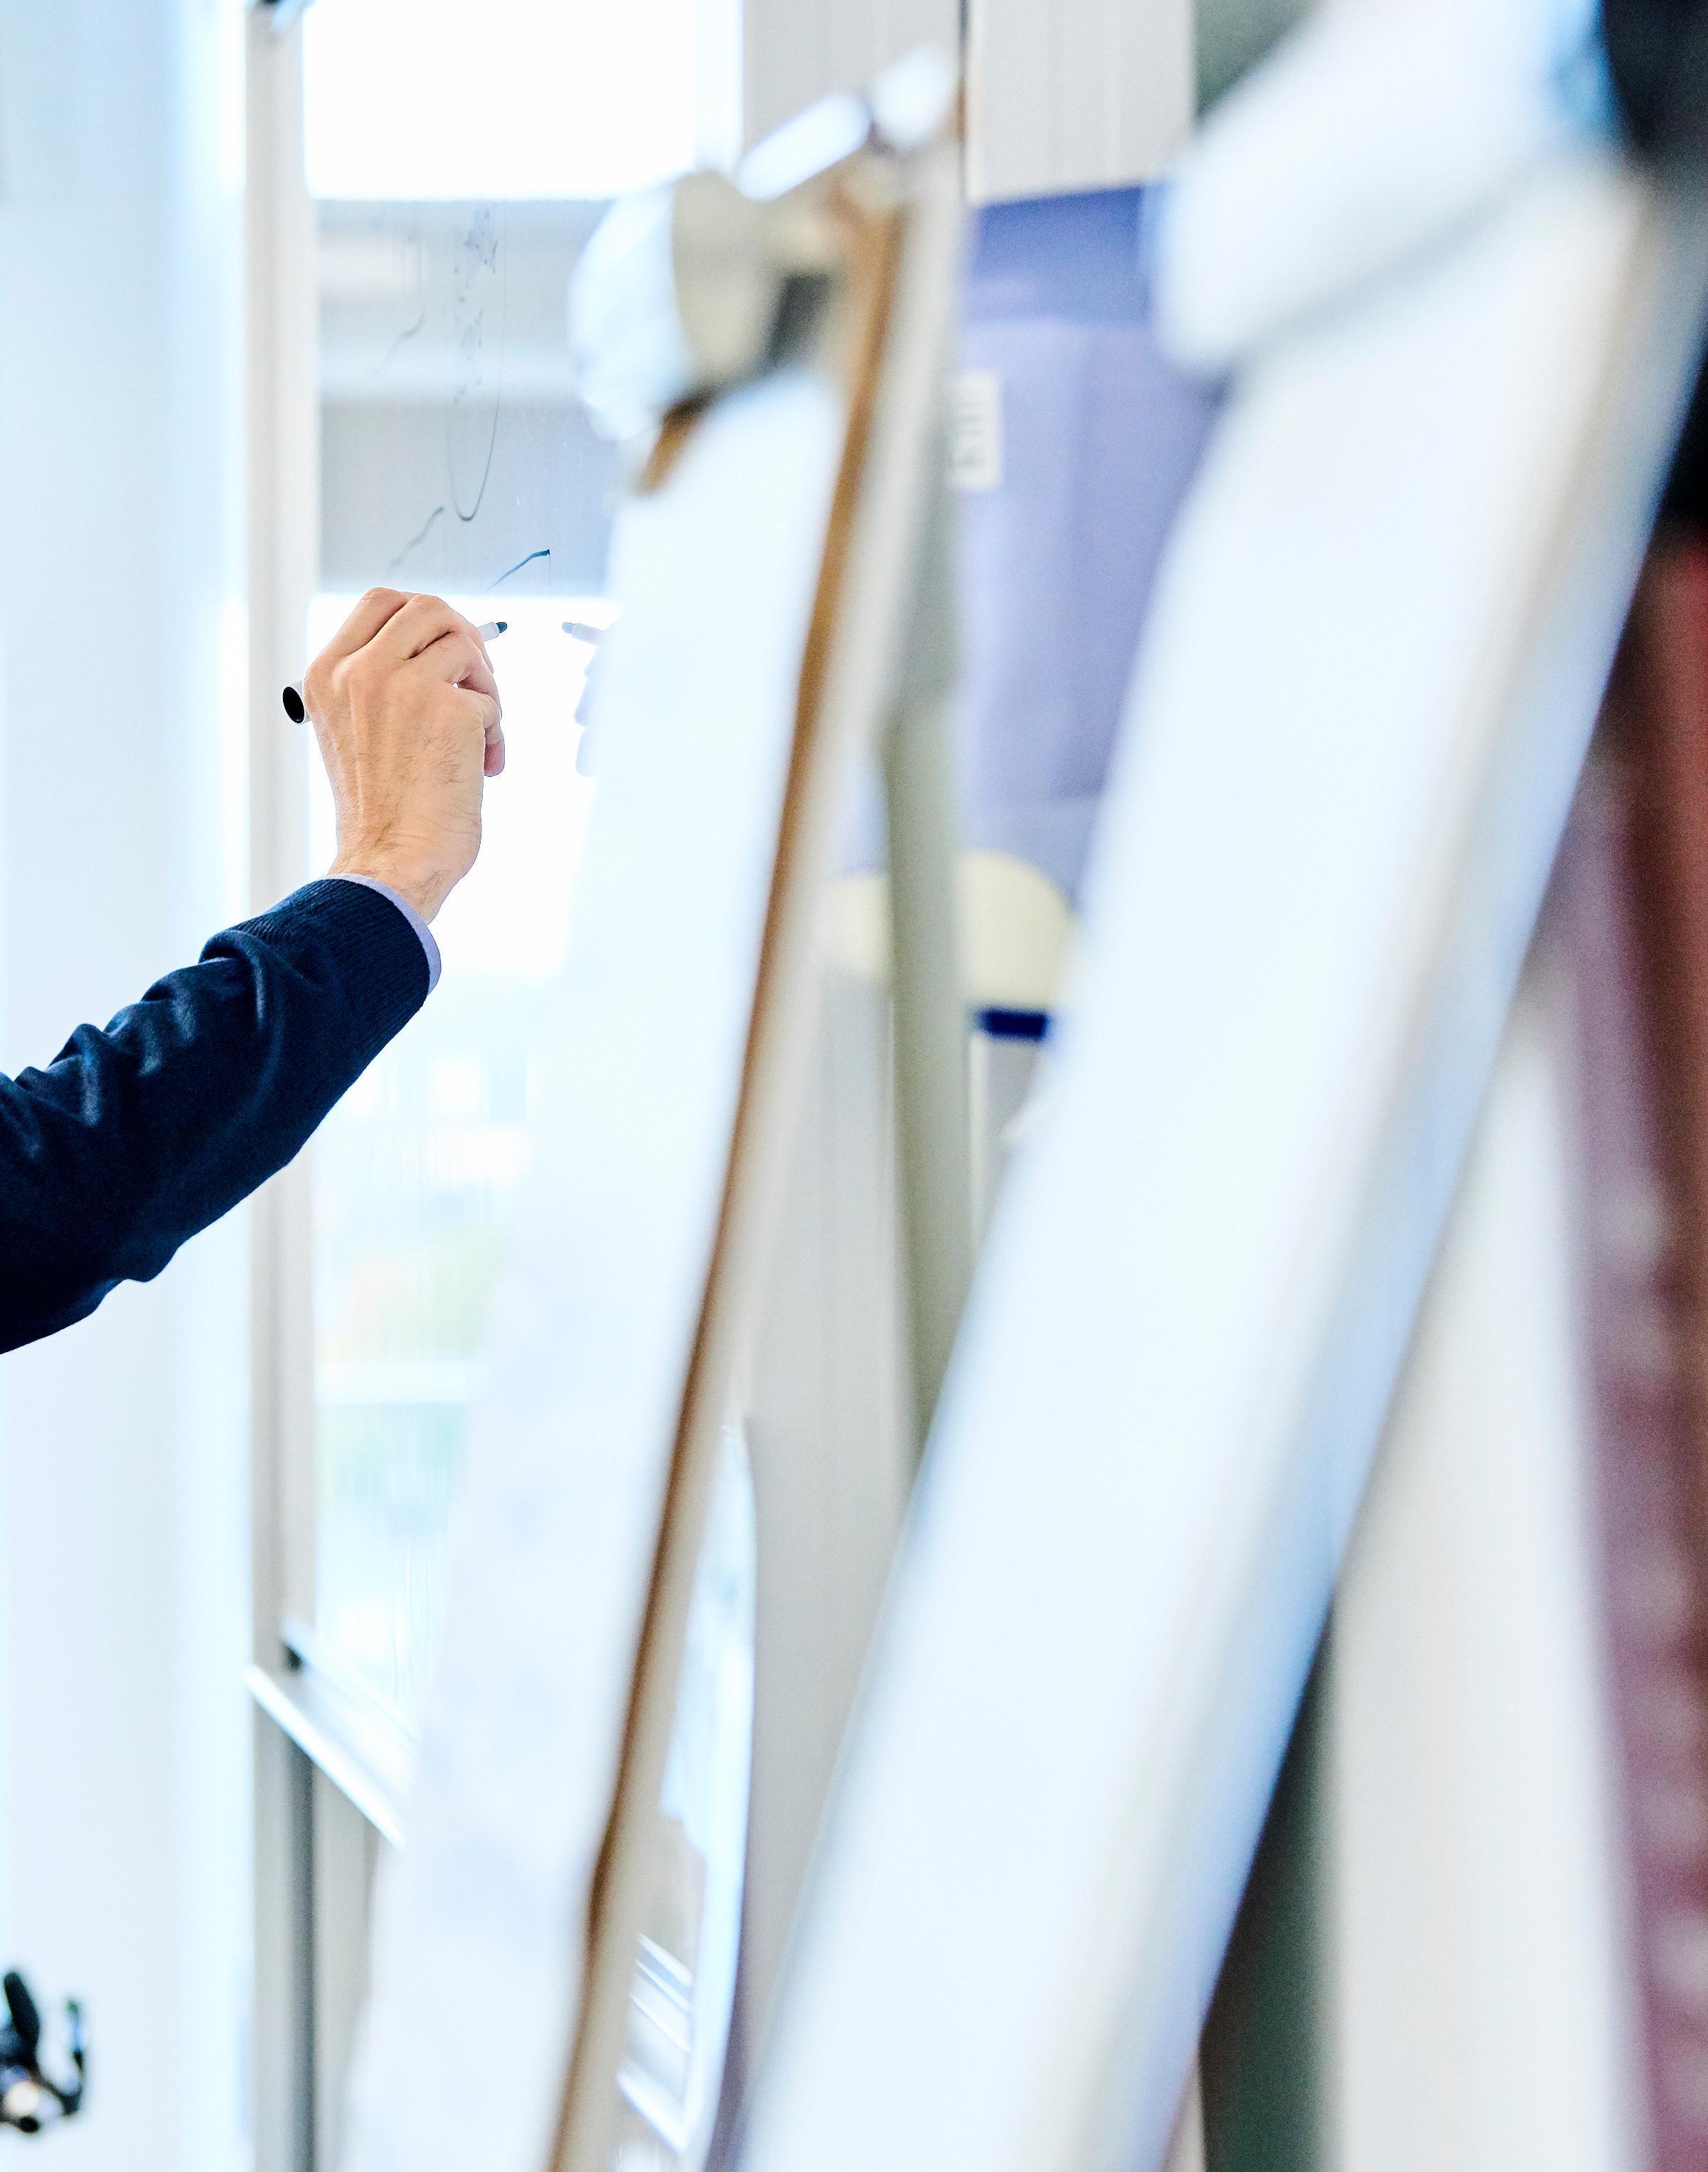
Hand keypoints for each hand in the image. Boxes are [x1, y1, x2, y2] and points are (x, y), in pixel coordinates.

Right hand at [304, 588, 505, 923]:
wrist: (390, 861)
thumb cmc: (380, 811)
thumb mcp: (352, 731)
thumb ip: (378, 684)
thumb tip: (440, 648)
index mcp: (327, 674)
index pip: (381, 602)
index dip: (425, 619)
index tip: (446, 651)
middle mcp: (359, 670)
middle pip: (429, 608)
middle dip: (464, 640)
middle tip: (475, 684)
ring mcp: (402, 684)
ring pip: (466, 643)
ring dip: (485, 686)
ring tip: (481, 733)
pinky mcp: (447, 708)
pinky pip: (489, 698)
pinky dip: (496, 731)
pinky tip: (484, 768)